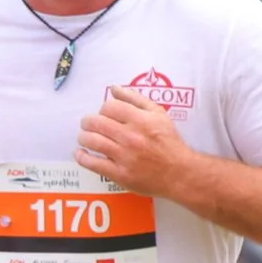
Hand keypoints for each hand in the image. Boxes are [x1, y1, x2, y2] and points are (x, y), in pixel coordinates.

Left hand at [75, 87, 191, 192]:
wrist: (179, 173)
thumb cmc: (169, 142)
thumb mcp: (158, 114)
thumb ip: (136, 99)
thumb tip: (114, 88)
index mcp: (141, 119)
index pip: (109, 107)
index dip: (102, 109)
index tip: (104, 114)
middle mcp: (131, 137)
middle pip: (96, 123)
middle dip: (87, 122)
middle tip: (88, 124)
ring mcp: (124, 156)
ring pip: (92, 141)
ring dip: (83, 137)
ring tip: (85, 137)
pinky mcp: (119, 174)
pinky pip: (93, 163)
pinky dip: (82, 157)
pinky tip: (82, 153)